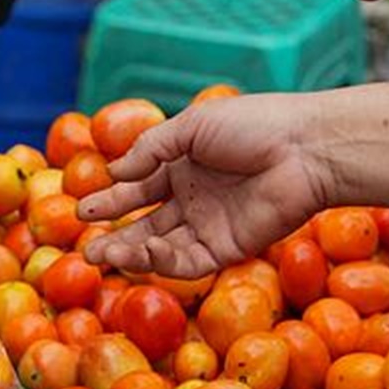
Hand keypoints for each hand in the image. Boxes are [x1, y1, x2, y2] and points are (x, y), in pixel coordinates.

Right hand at [77, 95, 332, 278]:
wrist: (306, 149)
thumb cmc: (254, 126)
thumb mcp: (192, 126)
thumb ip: (151, 150)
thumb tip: (114, 172)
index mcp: (183, 167)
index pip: (138, 189)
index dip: (110, 200)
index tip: (82, 209)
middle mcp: (193, 200)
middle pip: (145, 225)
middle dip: (113, 236)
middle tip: (85, 247)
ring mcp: (210, 226)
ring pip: (161, 248)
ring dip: (131, 253)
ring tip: (104, 254)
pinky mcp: (228, 249)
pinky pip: (188, 262)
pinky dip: (162, 262)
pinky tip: (143, 252)